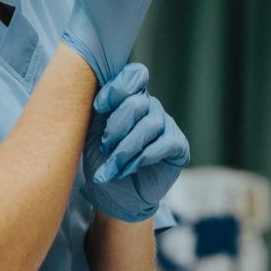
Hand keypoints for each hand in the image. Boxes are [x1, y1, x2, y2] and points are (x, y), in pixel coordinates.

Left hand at [81, 63, 190, 221]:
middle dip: (116, 126)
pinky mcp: (178, 146)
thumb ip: (97, 109)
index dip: (117, 88)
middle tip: (104, 147)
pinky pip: (165, 143)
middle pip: (138, 102)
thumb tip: (93, 91)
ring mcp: (166, 125)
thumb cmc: (101, 160)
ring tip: (112, 166)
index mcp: (130, 97)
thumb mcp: (91, 131)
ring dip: (126, 148)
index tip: (98, 108)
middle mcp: (151, 106)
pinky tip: (129, 169)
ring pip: (149, 125)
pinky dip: (143, 157)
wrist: (113, 195)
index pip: (134, 75)